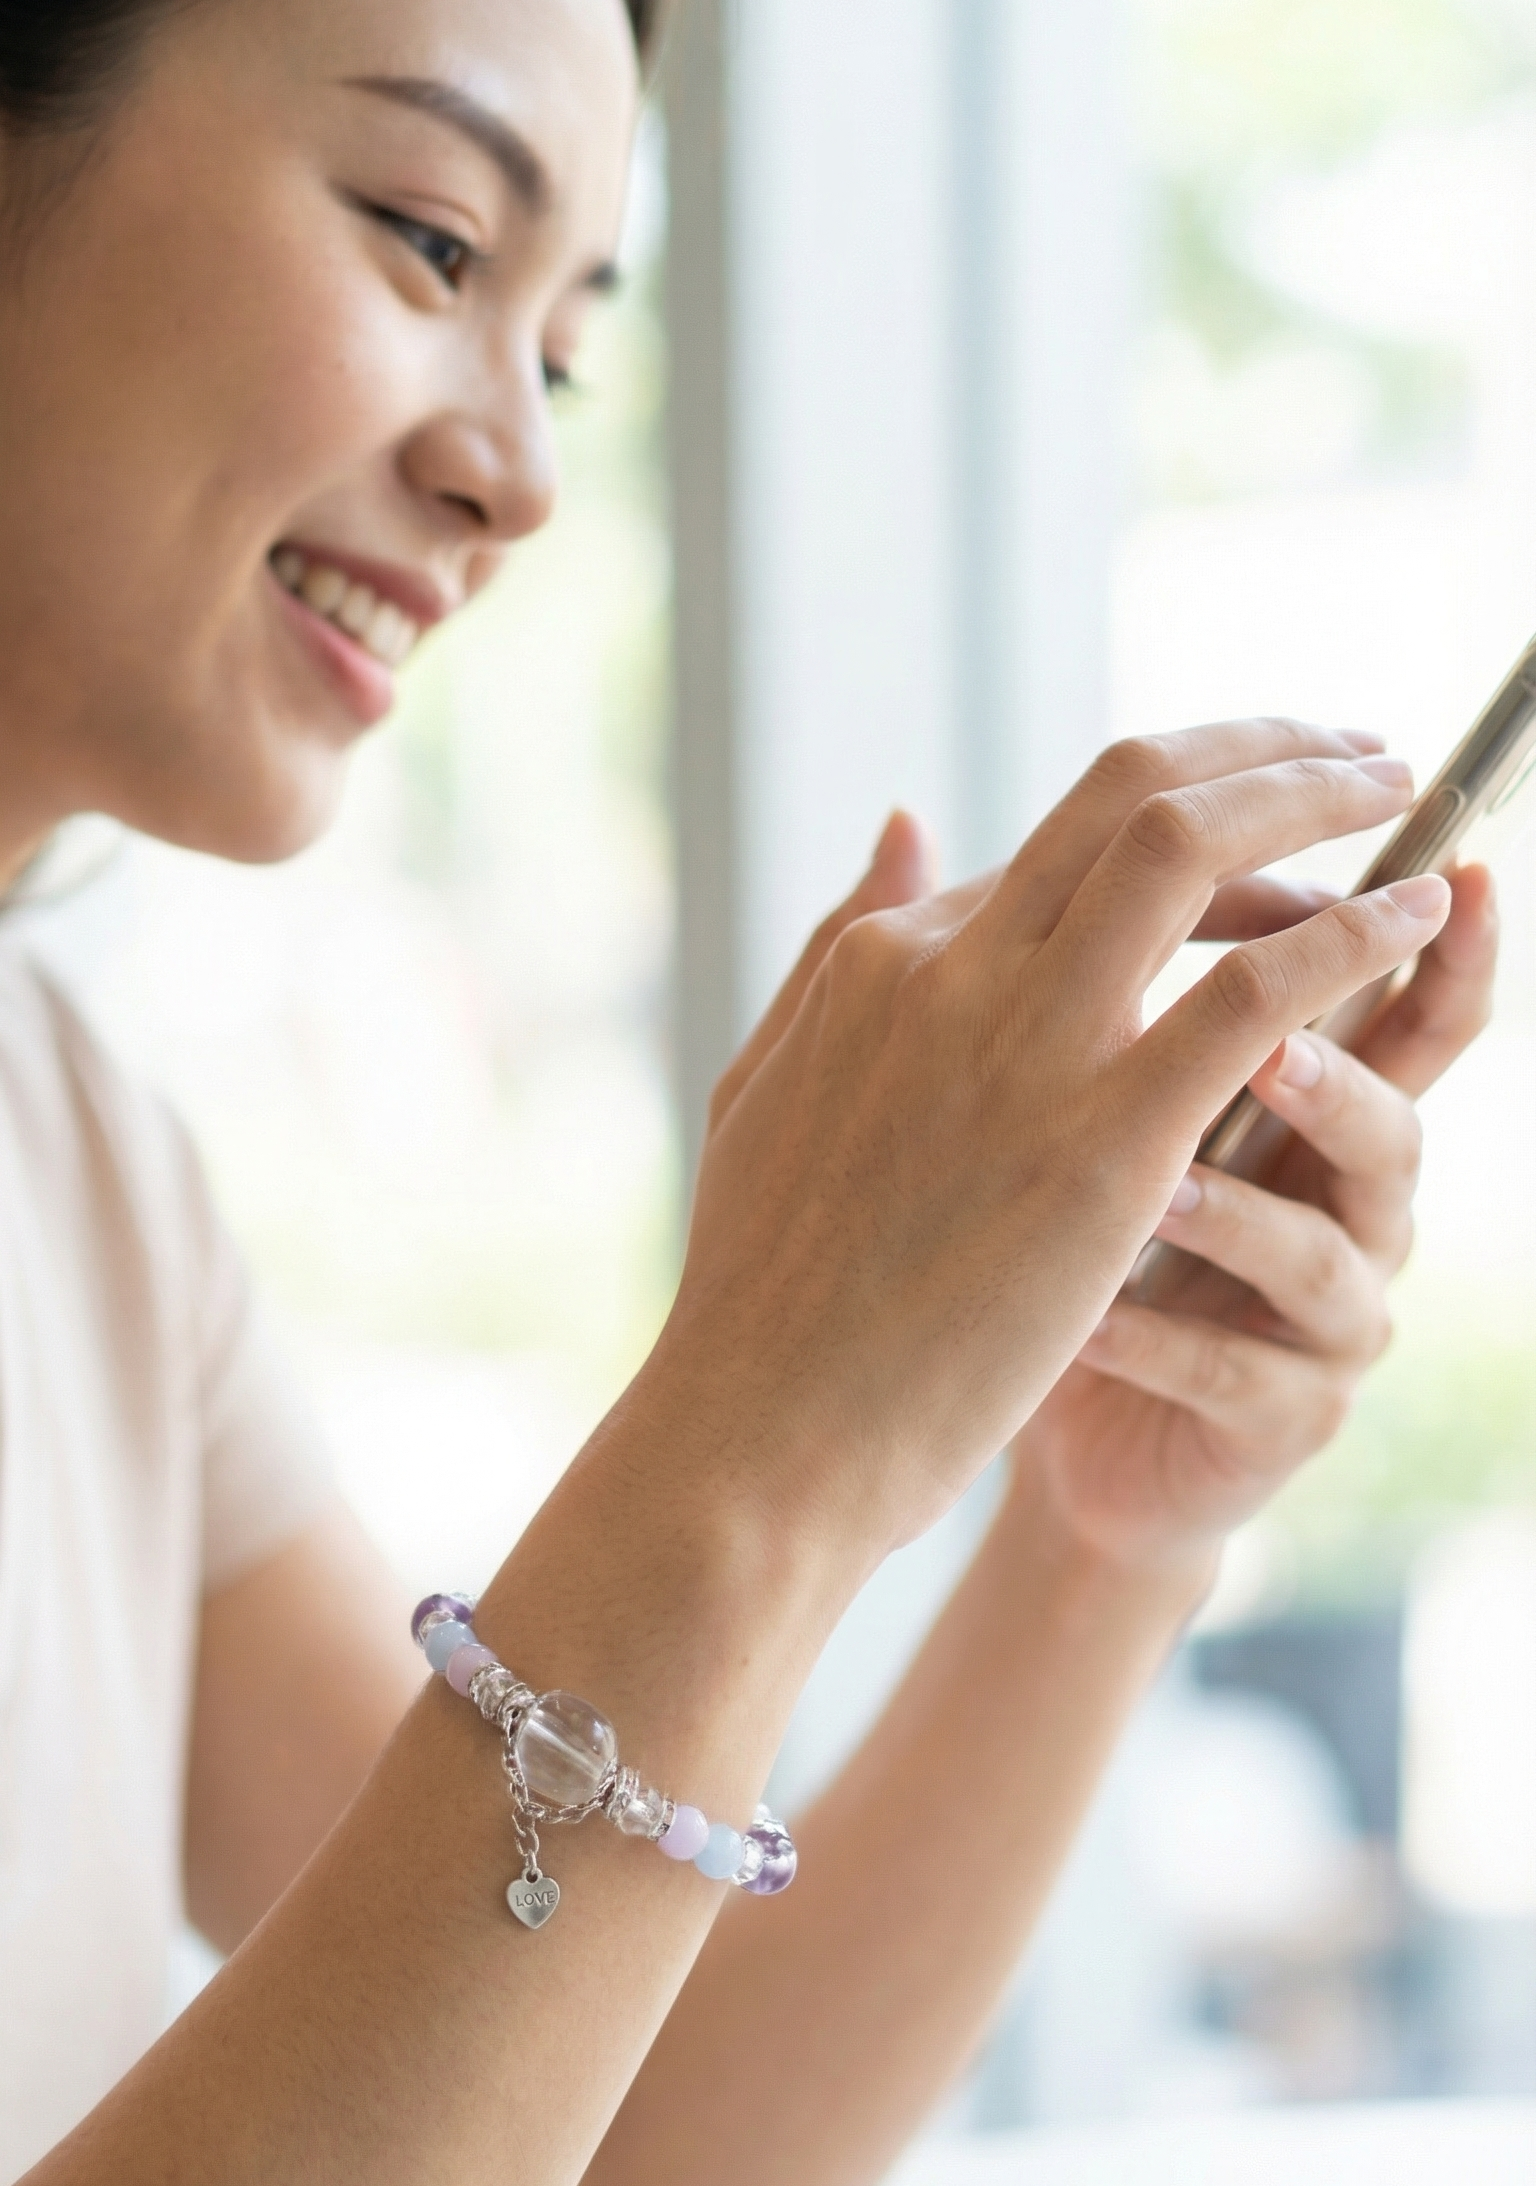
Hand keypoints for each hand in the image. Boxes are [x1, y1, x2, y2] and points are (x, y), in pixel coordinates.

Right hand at [647, 720, 1453, 1576]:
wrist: (760, 1436)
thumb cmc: (759, 1294)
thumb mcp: (767, 1082)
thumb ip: (843, 944)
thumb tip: (909, 819)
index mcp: (885, 960)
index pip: (1060, 841)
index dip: (1182, 818)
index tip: (1264, 835)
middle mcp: (955, 971)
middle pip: (1133, 792)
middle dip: (1265, 749)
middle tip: (1360, 752)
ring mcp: (1029, 1048)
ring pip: (1192, 849)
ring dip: (1319, 800)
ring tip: (1403, 801)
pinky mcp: (1104, 1144)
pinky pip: (1255, 993)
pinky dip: (1350, 937)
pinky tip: (1415, 924)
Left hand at [1012, 862, 1497, 1569]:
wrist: (1005, 1422)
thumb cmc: (1030, 1244)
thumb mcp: (1011, 1089)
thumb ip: (993, 970)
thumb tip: (905, 819)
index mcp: (1292, 1091)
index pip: (1381, 986)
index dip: (1422, 918)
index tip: (1435, 842)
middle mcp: (1332, 1190)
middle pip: (1402, 1098)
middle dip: (1364, 1038)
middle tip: (1296, 997)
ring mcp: (1317, 1311)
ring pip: (1326, 1240)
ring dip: (1238, 1200)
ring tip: (1157, 1178)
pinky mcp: (1277, 1419)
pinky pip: (1233, 1372)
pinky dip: (1155, 1341)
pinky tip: (1088, 1326)